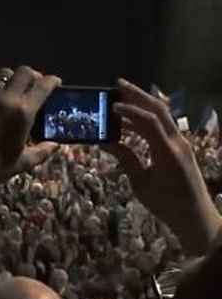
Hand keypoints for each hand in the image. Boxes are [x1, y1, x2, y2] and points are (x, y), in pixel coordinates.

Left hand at [0, 66, 60, 218]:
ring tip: (11, 92)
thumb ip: (42, 151)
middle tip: (33, 86)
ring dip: (10, 82)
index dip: (52, 81)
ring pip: (1, 76)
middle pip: (24, 72)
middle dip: (33, 76)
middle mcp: (5, 100)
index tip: (55, 84)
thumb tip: (55, 146)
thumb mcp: (24, 162)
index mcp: (23, 112)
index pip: (43, 84)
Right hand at [105, 79, 221, 254]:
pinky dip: (148, 119)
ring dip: (143, 104)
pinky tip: (133, 121)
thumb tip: (105, 142)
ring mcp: (181, 142)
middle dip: (139, 95)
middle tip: (118, 84)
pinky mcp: (180, 147)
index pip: (148, 122)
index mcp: (166, 151)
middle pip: (158, 110)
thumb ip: (125, 159)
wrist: (194, 214)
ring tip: (123, 97)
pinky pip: (164, 126)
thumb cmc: (164, 204)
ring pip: (163, 116)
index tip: (110, 105)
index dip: (129, 110)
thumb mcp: (140, 182)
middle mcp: (177, 141)